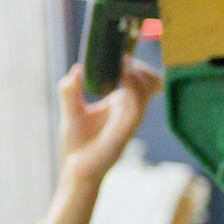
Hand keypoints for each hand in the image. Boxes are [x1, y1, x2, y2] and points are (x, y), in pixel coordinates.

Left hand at [58, 58, 160, 183]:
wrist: (77, 169)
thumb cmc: (78, 144)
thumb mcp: (71, 111)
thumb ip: (70, 90)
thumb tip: (77, 68)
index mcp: (121, 103)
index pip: (141, 79)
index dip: (136, 64)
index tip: (120, 54)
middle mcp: (130, 109)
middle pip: (152, 81)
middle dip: (141, 67)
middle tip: (123, 61)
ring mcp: (131, 118)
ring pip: (148, 89)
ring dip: (137, 73)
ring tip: (122, 65)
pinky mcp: (127, 129)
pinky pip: (138, 104)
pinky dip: (133, 87)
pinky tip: (122, 77)